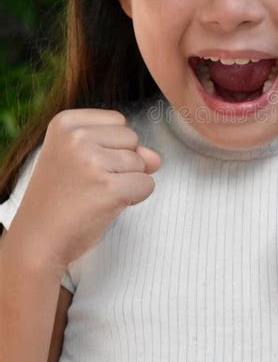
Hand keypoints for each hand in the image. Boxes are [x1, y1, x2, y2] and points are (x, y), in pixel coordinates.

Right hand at [8, 109, 161, 270]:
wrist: (37, 240)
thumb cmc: (59, 199)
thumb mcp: (81, 160)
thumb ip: (121, 148)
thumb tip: (155, 158)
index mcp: (65, 122)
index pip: (118, 121)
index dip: (110, 147)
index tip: (82, 166)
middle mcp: (77, 137)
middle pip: (132, 139)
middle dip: (120, 163)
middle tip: (88, 183)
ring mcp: (92, 162)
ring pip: (142, 163)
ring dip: (126, 182)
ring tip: (94, 194)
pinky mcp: (109, 188)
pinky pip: (146, 185)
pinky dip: (134, 198)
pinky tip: (105, 206)